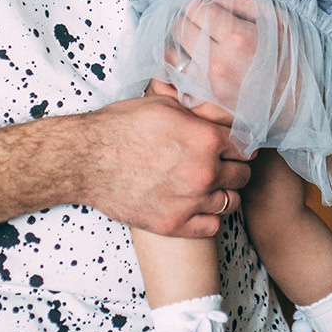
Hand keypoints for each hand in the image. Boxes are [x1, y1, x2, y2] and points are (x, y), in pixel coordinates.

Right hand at [79, 92, 252, 237]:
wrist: (85, 159)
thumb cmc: (119, 127)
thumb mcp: (163, 104)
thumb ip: (197, 113)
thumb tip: (215, 109)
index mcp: (206, 139)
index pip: (246, 146)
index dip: (239, 146)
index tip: (231, 148)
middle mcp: (204, 172)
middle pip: (242, 176)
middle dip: (233, 169)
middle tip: (219, 167)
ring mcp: (190, 201)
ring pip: (231, 202)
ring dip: (223, 194)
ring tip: (206, 187)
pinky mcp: (174, 224)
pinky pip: (212, 226)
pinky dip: (208, 217)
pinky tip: (195, 207)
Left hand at [155, 0, 304, 140]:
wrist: (296, 103)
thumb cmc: (287, 58)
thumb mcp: (275, 19)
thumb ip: (240, 0)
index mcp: (237, 37)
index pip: (194, 8)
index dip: (198, 4)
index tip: (205, 8)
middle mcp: (218, 63)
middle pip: (179, 28)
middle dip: (187, 21)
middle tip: (200, 24)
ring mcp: (209, 84)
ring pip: (172, 54)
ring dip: (180, 44)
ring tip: (196, 44)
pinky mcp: (205, 100)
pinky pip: (177, 77)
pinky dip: (181, 66)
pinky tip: (194, 63)